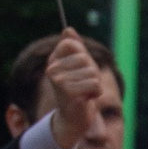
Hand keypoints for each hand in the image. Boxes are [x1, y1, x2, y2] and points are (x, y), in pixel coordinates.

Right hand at [42, 28, 108, 148]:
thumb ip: (75, 48)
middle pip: (85, 59)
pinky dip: (95, 93)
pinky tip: (86, 100)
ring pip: (92, 73)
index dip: (84, 58)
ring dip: (94, 85)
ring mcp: (58, 81)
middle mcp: (52, 69)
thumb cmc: (78, 91)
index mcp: (53, 60)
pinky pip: (95, 84)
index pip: (73, 44)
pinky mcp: (68, 93)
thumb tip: (68, 29)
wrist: (74, 119)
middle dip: (92, 73)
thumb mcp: (79, 67)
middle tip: (84, 86)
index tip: (80, 71)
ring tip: (84, 93)